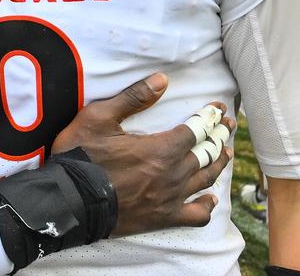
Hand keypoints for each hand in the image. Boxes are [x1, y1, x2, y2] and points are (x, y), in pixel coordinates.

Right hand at [51, 73, 232, 236]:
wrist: (70, 201)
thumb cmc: (81, 156)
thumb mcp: (99, 118)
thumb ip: (133, 98)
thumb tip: (163, 80)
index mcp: (161, 148)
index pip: (197, 129)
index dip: (210, 116)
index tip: (219, 108)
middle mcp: (173, 174)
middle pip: (207, 153)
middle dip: (220, 136)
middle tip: (228, 125)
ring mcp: (170, 198)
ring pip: (205, 179)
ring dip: (218, 164)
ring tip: (225, 153)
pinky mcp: (163, 218)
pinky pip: (196, 215)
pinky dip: (207, 206)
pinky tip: (211, 199)